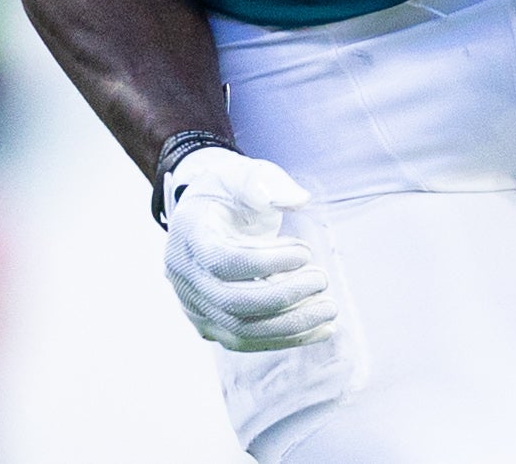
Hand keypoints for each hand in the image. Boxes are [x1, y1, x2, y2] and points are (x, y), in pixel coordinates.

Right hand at [161, 146, 335, 351]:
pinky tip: (321, 328)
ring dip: (291, 325)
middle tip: (322, 279)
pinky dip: (285, 338)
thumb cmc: (229, 194)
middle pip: (233, 303)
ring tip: (330, 309)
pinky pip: (247, 342)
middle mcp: (184, 278)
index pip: (224, 261)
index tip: (306, 250)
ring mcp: (195, 306)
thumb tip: (298, 200)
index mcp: (189, 236)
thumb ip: (264, 181)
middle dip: (285, 296)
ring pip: (241, 331)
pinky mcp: (212, 325)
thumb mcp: (241, 173)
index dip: (268, 261)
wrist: (207, 217)